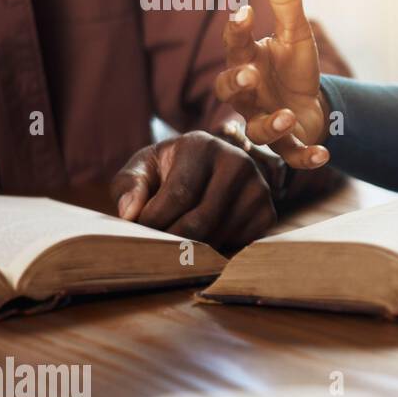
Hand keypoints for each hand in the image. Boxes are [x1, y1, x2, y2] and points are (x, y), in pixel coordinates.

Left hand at [110, 131, 276, 249]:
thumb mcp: (143, 170)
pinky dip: (216, 251)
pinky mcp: (268, 213)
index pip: (179, 194)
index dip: (155, 221)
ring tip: (177, 240)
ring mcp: (258, 188)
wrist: (208, 172)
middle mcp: (238, 162)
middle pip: (200, 221)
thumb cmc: (167, 172)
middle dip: (172, 240)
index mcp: (202, 145)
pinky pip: (237, 246)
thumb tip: (130, 213)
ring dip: (191, 249)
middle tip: (155, 247)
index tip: (140, 232)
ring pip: (218, 237)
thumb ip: (129, 186)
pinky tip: (204, 238)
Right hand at [213, 0, 328, 168]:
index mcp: (248, 62)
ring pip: (256, 129)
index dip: (236, 30)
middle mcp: (250, 95)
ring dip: (271, 125)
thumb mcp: (297, 34)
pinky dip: (306, 159)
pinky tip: (324, 155)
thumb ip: (287, 2)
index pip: (234, 45)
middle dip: (237, 83)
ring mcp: (266, 121)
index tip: (245, 11)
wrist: (312, 106)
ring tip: (288, 116)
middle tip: (250, 74)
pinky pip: (292, 157)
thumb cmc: (294, 68)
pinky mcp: (288, 145)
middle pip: (229, 91)